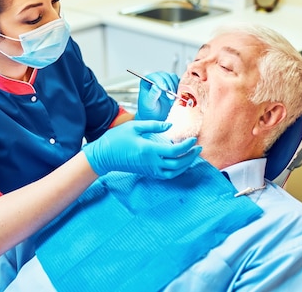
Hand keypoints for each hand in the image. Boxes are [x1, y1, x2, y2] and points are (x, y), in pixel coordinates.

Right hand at [83, 120, 201, 178]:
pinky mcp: (148, 172)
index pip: (175, 151)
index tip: (193, 139)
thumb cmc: (116, 139)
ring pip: (174, 172)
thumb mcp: (134, 126)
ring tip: (192, 155)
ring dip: (186, 165)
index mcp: (149, 150)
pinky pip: (167, 175)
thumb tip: (169, 126)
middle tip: (198, 147)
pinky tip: (179, 162)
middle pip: (178, 164)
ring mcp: (150, 170)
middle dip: (191, 156)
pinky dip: (177, 170)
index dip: (187, 146)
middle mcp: (151, 163)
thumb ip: (154, 125)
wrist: (104, 156)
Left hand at [135, 72, 179, 120]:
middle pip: (165, 76)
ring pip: (173, 78)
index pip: (154, 76)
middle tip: (171, 96)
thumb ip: (152, 95)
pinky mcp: (173, 86)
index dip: (160, 81)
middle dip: (169, 85)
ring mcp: (166, 82)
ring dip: (175, 88)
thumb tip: (156, 86)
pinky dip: (180, 90)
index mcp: (147, 81)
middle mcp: (156, 80)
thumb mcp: (148, 104)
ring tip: (172, 99)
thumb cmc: (149, 110)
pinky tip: (177, 98)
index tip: (165, 89)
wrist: (155, 117)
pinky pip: (179, 84)